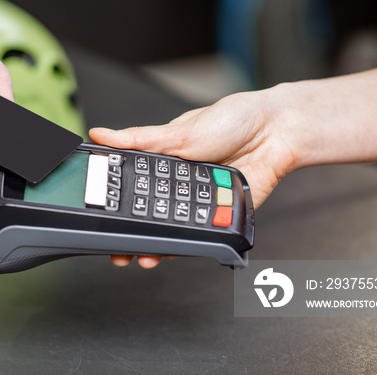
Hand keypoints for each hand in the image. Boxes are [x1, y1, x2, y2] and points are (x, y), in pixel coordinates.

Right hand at [90, 88, 300, 267]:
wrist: (276, 132)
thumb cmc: (232, 120)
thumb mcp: (179, 130)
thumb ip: (138, 139)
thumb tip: (101, 134)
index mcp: (164, 160)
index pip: (133, 186)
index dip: (116, 205)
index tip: (101, 220)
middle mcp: (179, 183)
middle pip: (151, 214)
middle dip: (133, 235)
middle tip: (117, 251)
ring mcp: (199, 200)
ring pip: (174, 228)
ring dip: (158, 246)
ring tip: (144, 256)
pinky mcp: (221, 214)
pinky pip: (202, 234)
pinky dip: (188, 244)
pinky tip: (175, 251)